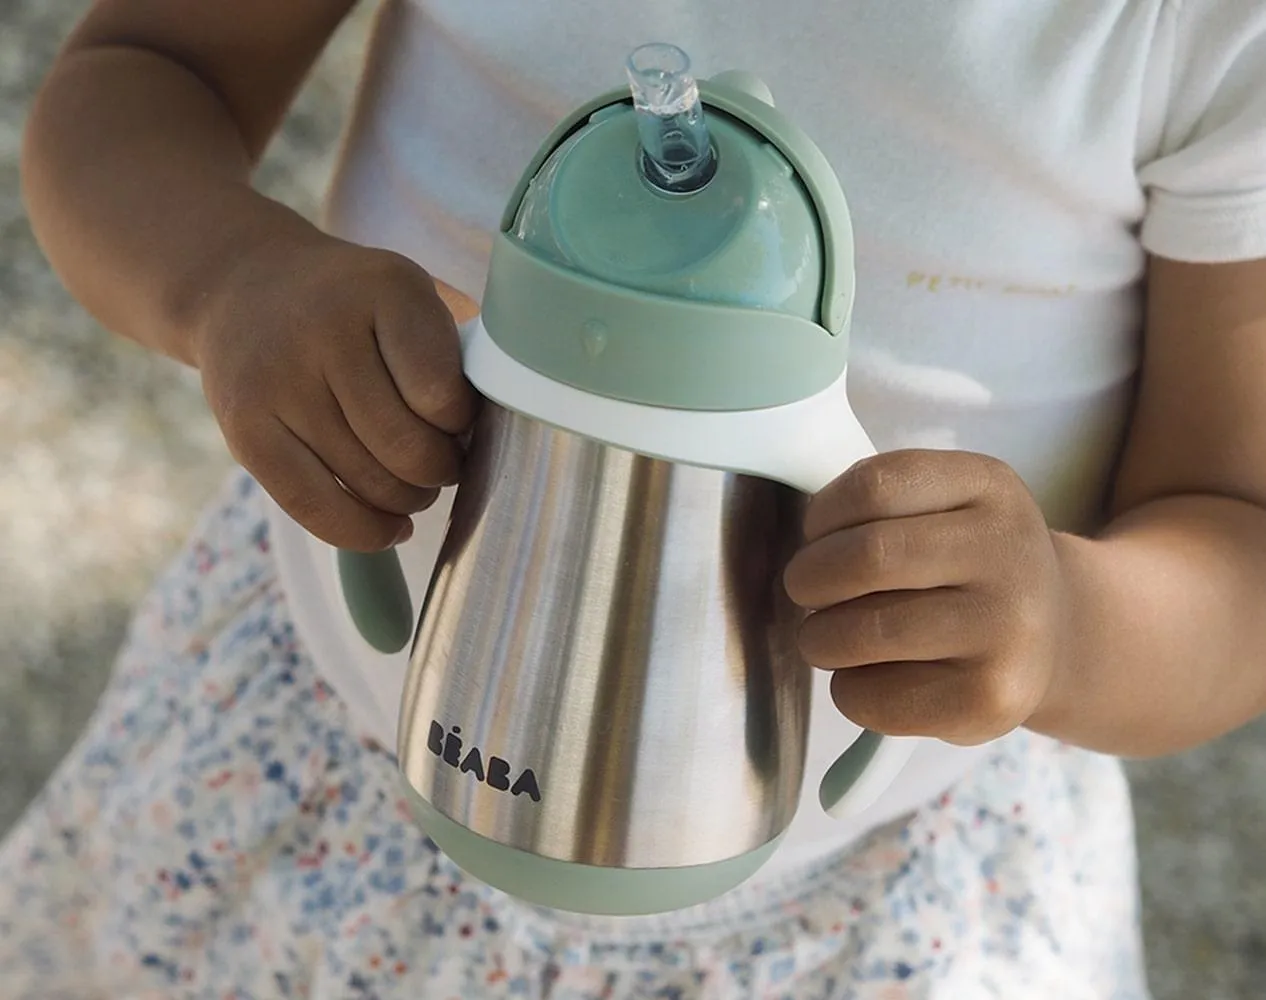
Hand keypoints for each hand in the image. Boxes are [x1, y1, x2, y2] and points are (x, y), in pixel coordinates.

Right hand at [193, 232, 477, 550]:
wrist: (244, 286)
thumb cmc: (356, 308)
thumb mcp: (410, 297)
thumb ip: (454, 356)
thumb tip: (482, 444)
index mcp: (385, 288)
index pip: (442, 394)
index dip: (462, 423)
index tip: (459, 418)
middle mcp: (324, 331)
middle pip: (408, 449)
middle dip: (440, 470)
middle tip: (442, 461)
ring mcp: (277, 382)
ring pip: (369, 485)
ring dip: (408, 500)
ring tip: (412, 483)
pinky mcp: (244, 431)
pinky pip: (316, 508)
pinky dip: (365, 532)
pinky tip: (390, 527)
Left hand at [783, 450, 1068, 744]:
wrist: (1060, 633)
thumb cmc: (968, 565)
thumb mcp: (948, 503)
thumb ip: (878, 507)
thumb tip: (799, 551)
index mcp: (988, 486)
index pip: (873, 486)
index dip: (821, 517)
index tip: (817, 538)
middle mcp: (1007, 552)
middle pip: (865, 559)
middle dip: (809, 580)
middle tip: (807, 592)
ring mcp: (1006, 630)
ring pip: (860, 633)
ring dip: (820, 640)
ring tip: (831, 638)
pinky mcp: (991, 700)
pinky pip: (875, 698)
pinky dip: (848, 690)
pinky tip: (871, 677)